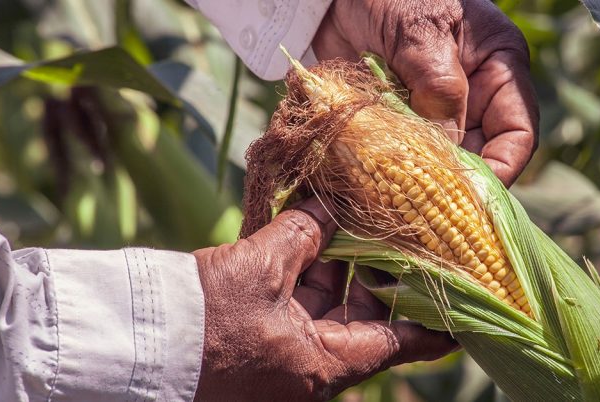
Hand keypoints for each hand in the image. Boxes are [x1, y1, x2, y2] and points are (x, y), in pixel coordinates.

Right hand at [192, 198, 456, 400]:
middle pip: (363, 317)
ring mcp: (283, 352)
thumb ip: (302, 234)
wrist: (133, 344)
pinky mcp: (256, 335)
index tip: (466, 306)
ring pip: (326, 305)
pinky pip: (293, 302)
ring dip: (338, 263)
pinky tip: (312, 230)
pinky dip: (304, 269)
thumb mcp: (260, 270)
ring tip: (356, 218)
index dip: (434, 324)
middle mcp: (310, 365)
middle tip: (403, 233)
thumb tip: (329, 206)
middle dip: (378, 273)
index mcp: (325, 364)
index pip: (400, 343)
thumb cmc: (203, 319)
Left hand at [313, 0, 538, 185]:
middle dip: (457, 184)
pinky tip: (377, 186)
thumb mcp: (421, 33)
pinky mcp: (398, 119)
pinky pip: (404, 155)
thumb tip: (446, 150)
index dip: (502, 169)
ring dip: (421, 181)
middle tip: (430, 213)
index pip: (518, 133)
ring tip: (401, 202)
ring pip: (440, 161)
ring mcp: (433, 110)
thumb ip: (439, 88)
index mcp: (498, 70)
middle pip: (479, 155)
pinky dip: (392, 171)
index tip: (474, 198)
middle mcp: (472, 96)